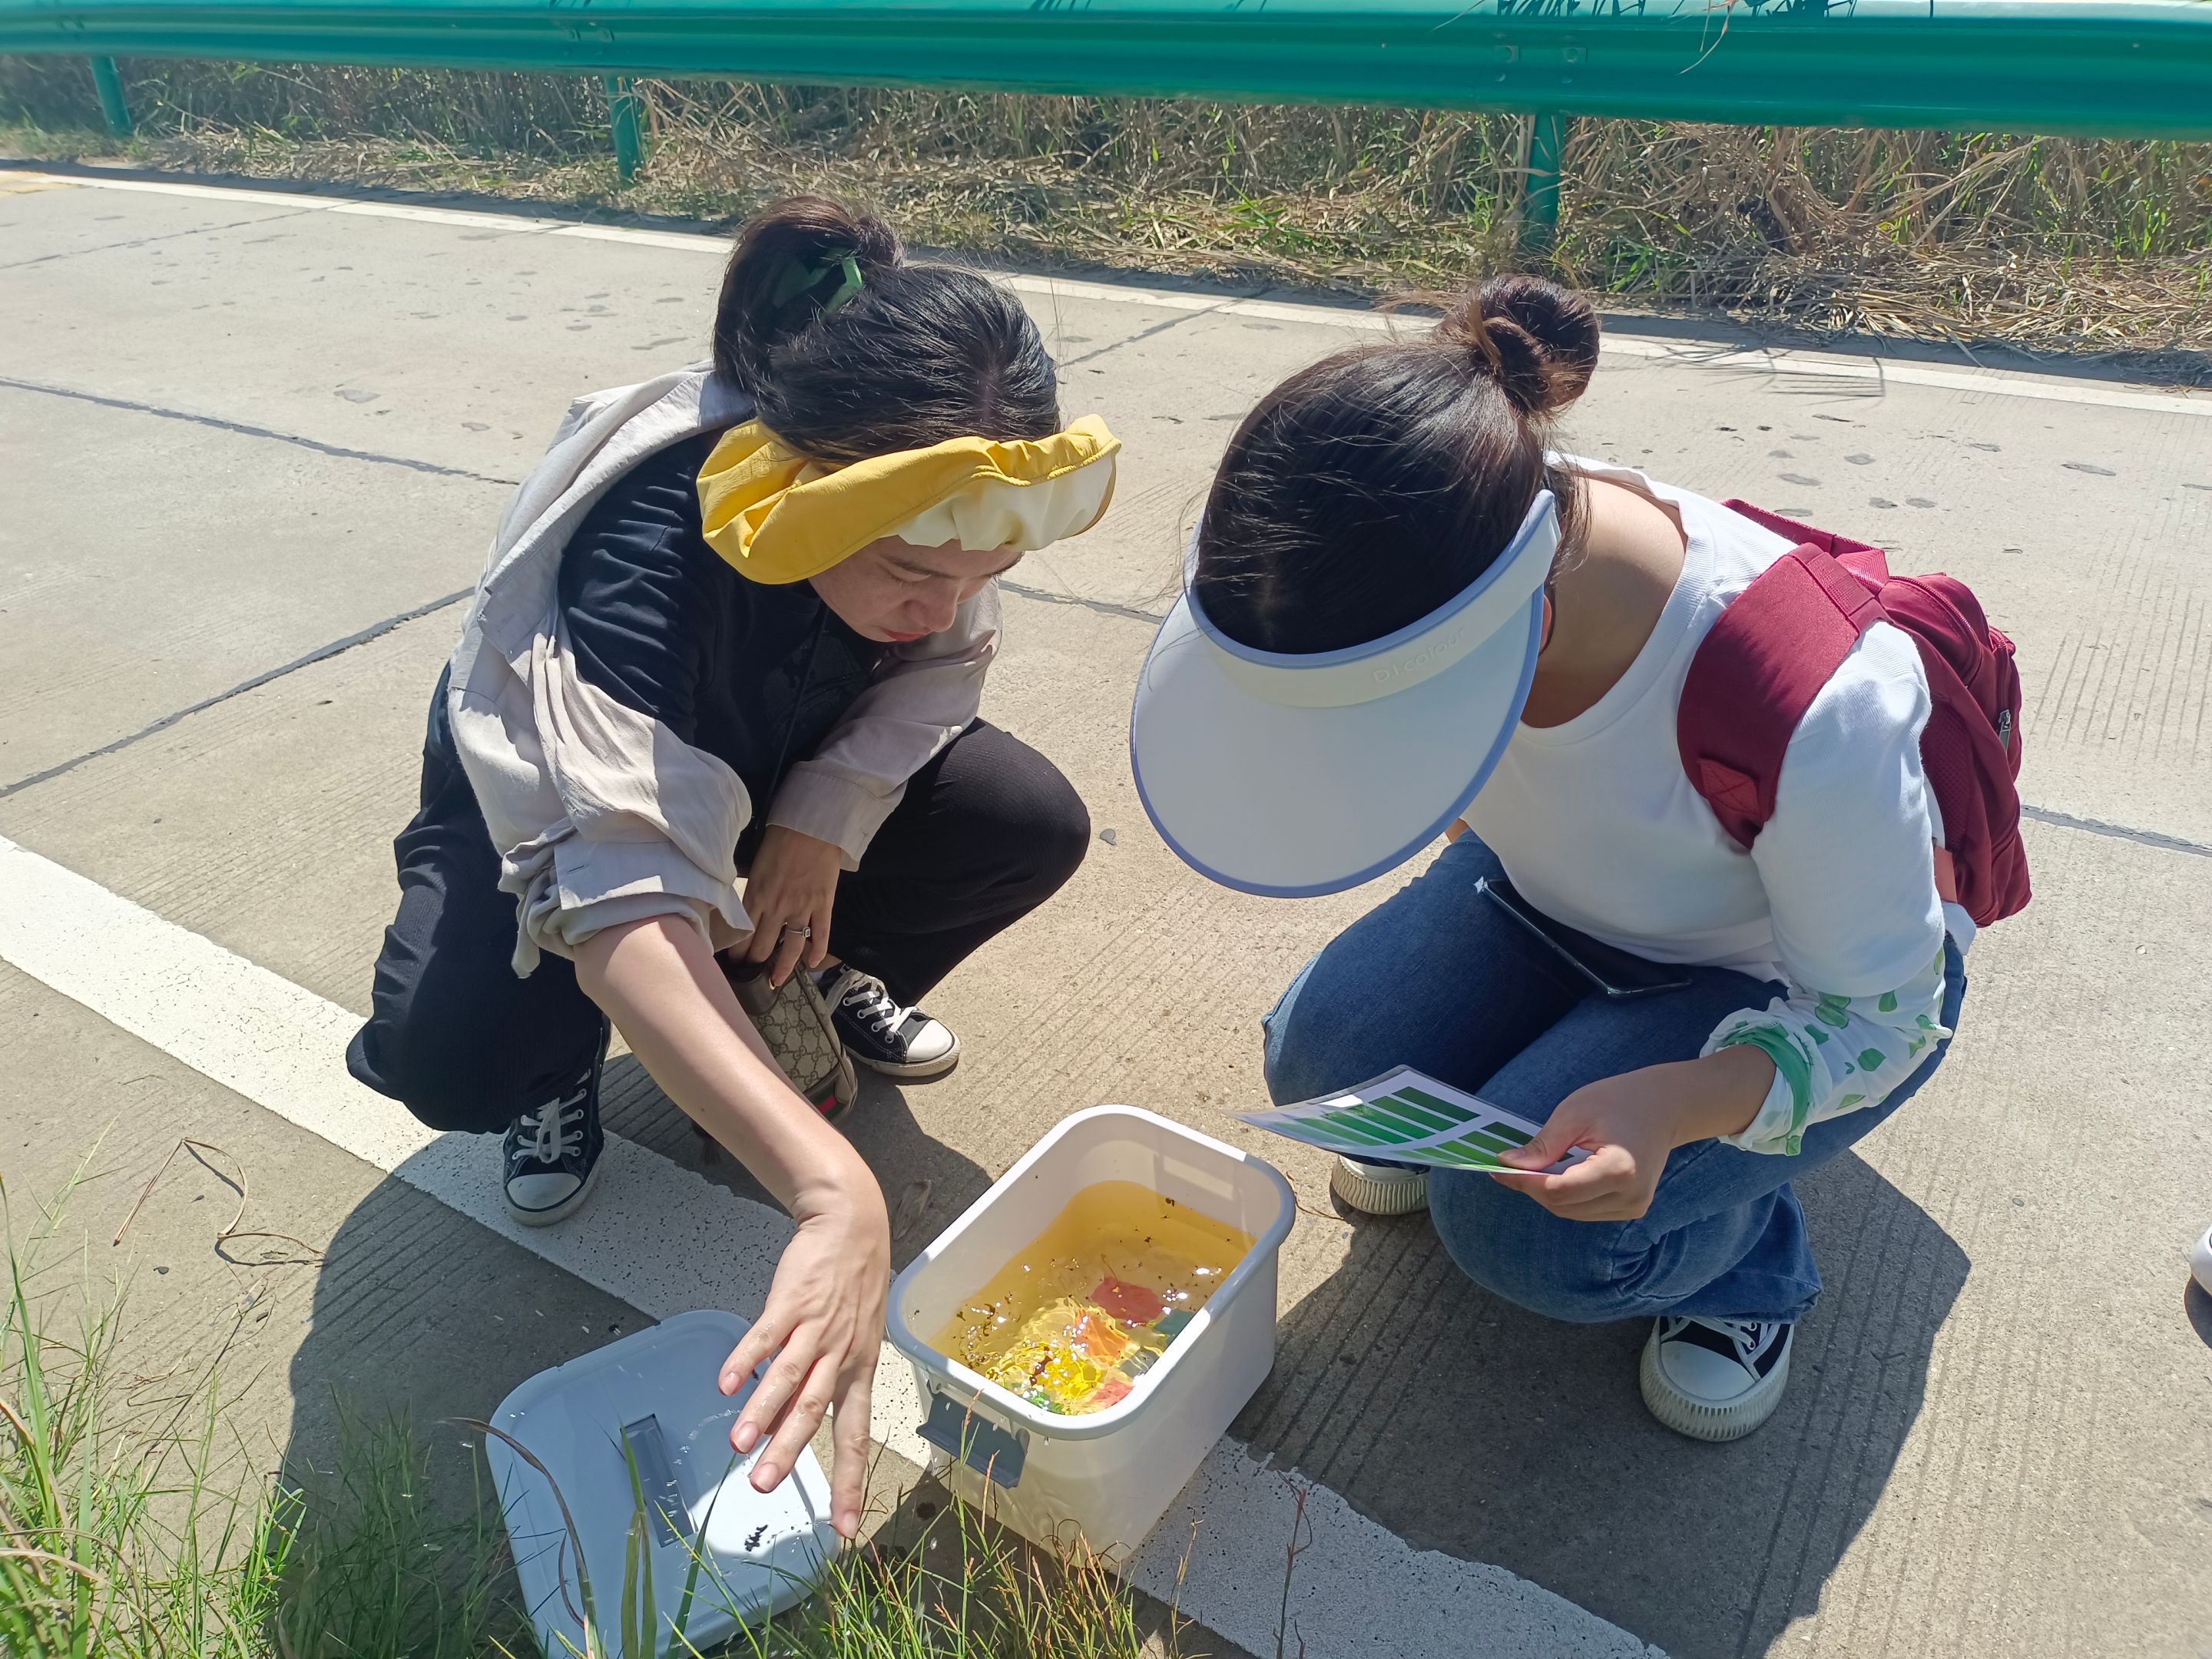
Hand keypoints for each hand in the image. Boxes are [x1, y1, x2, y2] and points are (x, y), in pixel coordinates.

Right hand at [716, 1162, 889, 1537]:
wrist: (853, 1225)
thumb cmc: (850, 1289)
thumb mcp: (848, 1341)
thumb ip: (814, 1386)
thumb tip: (778, 1428)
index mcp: (858, 1371)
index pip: (855, 1435)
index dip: (849, 1481)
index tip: (844, 1528)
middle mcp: (840, 1355)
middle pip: (814, 1410)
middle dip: (789, 1451)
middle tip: (764, 1487)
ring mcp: (816, 1327)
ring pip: (790, 1376)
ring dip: (763, 1411)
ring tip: (739, 1445)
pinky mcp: (793, 1300)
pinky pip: (768, 1333)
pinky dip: (748, 1357)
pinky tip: (727, 1382)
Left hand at [742, 825, 843, 986]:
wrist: (811, 826)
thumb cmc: (779, 839)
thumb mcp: (755, 865)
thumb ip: (751, 890)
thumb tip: (746, 909)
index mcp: (756, 896)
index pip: (743, 934)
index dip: (737, 953)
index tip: (734, 962)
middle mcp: (777, 908)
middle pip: (763, 946)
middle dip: (754, 962)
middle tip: (751, 972)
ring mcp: (802, 908)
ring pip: (791, 947)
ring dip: (783, 967)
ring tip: (777, 980)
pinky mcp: (823, 905)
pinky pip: (821, 934)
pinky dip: (817, 951)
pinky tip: (812, 965)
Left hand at [1488, 1048, 1775, 1221]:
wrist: (1665, 1107)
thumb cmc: (1620, 1101)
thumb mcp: (1575, 1112)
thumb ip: (1543, 1145)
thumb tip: (1508, 1165)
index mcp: (1619, 1170)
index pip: (1558, 1190)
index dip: (1524, 1182)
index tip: (1498, 1167)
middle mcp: (1630, 1197)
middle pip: (1562, 1205)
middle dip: (1531, 1187)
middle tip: (1509, 1164)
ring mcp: (1634, 1207)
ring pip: (1570, 1212)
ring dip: (1546, 1192)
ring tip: (1534, 1165)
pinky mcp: (1632, 1208)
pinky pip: (1585, 1210)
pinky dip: (1565, 1195)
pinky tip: (1559, 1172)